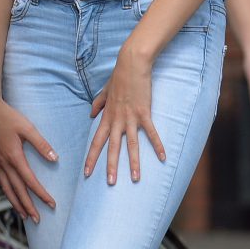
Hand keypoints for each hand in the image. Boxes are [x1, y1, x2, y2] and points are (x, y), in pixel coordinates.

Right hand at [0, 92, 56, 221]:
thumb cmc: (8, 116)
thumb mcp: (27, 127)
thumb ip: (41, 144)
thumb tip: (54, 158)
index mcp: (13, 156)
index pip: (30, 181)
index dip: (41, 194)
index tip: (51, 204)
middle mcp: (4, 163)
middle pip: (17, 190)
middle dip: (28, 206)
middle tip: (37, 220)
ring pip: (6, 188)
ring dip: (16, 203)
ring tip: (24, 215)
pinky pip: (0, 180)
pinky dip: (6, 191)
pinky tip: (10, 195)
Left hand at [85, 51, 165, 184]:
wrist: (130, 65)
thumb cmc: (118, 78)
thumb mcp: (104, 91)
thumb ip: (97, 104)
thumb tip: (91, 114)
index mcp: (106, 117)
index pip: (96, 141)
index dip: (91, 157)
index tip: (86, 172)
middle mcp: (116, 120)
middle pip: (111, 147)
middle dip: (110, 166)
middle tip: (109, 183)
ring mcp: (129, 117)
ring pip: (130, 144)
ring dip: (133, 162)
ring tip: (135, 179)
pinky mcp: (144, 112)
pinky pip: (150, 132)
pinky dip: (157, 145)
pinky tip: (163, 157)